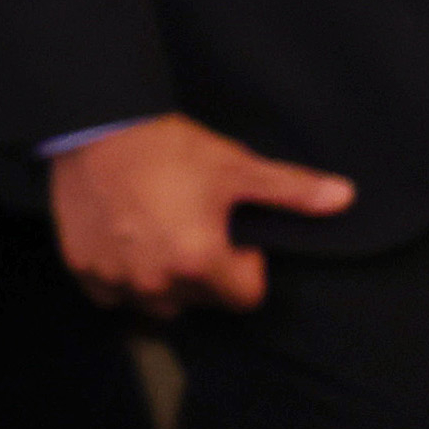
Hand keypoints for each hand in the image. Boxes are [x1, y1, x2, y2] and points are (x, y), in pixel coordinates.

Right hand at [48, 113, 354, 315]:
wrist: (94, 125)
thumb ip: (291, 190)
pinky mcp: (82, 268)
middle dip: (203, 275)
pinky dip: (120, 278)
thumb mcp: (235, 166)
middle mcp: (158, 281)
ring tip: (156, 236)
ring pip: (155, 303)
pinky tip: (124, 243)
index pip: (244, 298)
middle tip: (190, 227)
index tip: (228, 234)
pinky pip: (111, 294)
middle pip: (198, 302)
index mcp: (201, 262)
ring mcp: (117, 278)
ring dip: (162, 281)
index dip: (244, 267)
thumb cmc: (169, 148)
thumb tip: (346, 197)